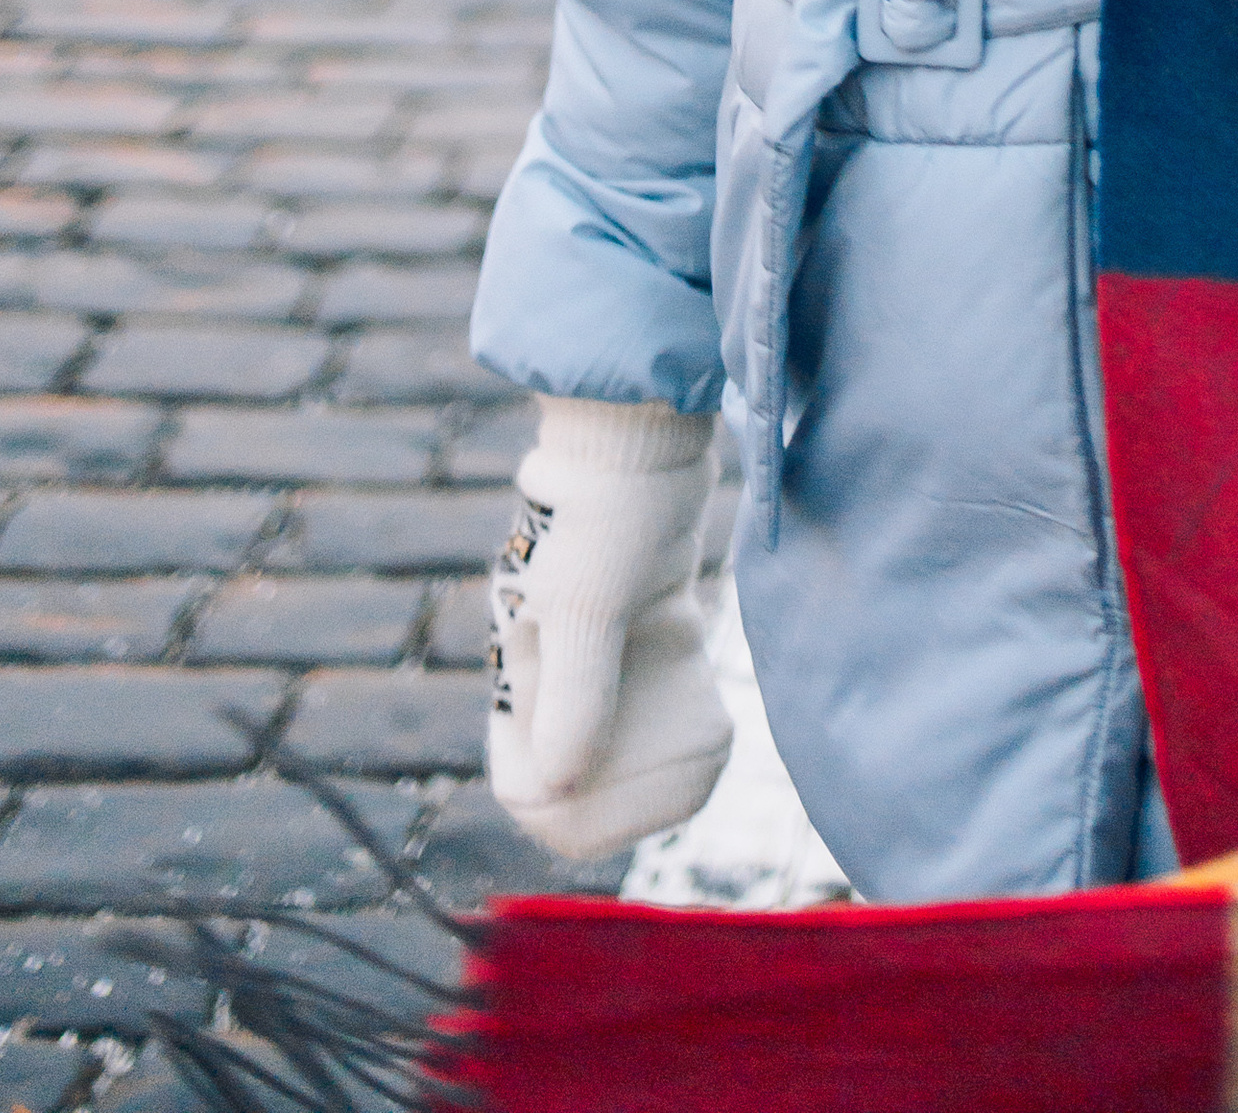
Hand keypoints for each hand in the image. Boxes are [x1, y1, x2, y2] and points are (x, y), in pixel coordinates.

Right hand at [487, 397, 731, 863]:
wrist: (647, 425)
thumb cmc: (604, 505)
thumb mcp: (588, 603)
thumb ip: (576, 693)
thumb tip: (560, 786)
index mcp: (520, 667)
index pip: (523, 780)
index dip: (563, 812)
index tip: (615, 800)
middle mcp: (556, 663)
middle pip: (584, 773)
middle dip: (635, 788)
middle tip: (681, 769)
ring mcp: (604, 642)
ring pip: (631, 736)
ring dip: (668, 754)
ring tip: (706, 741)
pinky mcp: (648, 615)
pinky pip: (662, 692)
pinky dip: (688, 712)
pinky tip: (716, 708)